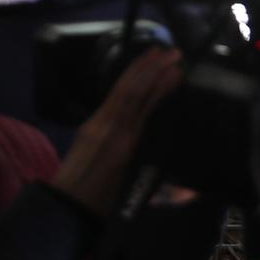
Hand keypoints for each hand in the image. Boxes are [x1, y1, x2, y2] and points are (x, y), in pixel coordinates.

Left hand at [52, 48, 181, 215]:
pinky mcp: (89, 126)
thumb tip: (192, 192)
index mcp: (126, 147)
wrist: (67, 208)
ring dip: (138, 70)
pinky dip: (125, 82)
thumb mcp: (139, 197)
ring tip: (156, 52)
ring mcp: (96, 125)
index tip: (178, 70)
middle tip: (174, 52)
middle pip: (132, 93)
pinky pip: (110, 98)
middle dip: (152, 69)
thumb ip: (167, 192)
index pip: (147, 109)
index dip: (161, 87)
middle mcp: (110, 131)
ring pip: (119, 91)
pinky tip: (135, 74)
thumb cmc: (106, 206)